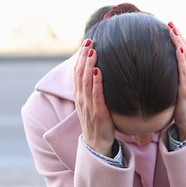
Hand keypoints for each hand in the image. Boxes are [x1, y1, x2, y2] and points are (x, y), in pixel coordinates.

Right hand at [74, 39, 115, 156]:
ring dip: (89, 64)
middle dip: (84, 56)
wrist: (97, 145)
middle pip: (81, 73)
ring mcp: (89, 105)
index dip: (81, 57)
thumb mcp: (95, 105)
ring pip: (86, 81)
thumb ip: (96, 92)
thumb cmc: (99, 124)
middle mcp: (82, 98)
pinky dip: (96, 82)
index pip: (78, 72)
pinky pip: (96, 95)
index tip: (87, 43)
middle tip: (89, 41)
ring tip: (93, 51)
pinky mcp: (98, 112)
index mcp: (81, 96)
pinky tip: (98, 71)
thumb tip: (104, 77)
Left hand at [168, 22, 185, 140]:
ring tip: (172, 31)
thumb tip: (168, 67)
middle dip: (181, 37)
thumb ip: (181, 76)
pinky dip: (183, 60)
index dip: (183, 39)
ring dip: (180, 43)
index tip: (173, 28)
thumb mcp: (185, 89)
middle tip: (171, 24)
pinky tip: (179, 49)